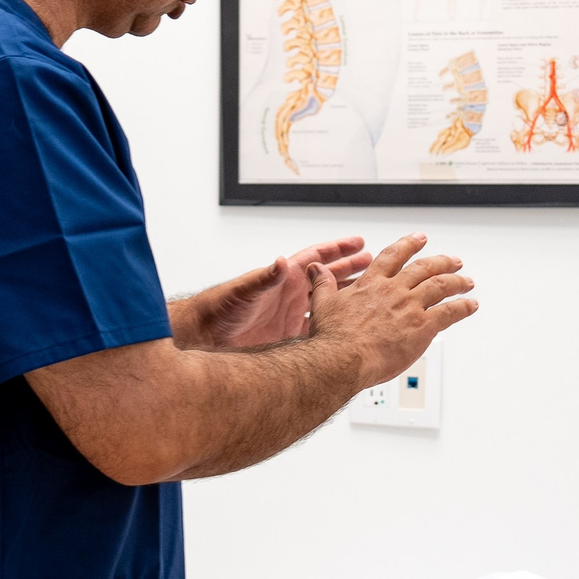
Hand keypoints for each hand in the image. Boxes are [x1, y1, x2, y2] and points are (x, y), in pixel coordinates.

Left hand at [181, 236, 371, 349]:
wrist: (206, 336)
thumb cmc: (219, 309)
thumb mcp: (244, 291)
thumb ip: (263, 277)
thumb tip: (279, 262)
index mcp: (282, 278)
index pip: (315, 257)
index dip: (337, 249)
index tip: (358, 242)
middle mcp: (288, 294)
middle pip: (326, 277)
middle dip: (350, 268)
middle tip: (372, 263)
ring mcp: (289, 314)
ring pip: (325, 302)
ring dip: (345, 295)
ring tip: (367, 290)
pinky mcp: (288, 336)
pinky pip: (317, 328)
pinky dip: (332, 324)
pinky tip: (347, 325)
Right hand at [306, 233, 476, 385]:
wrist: (343, 358)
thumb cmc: (333, 338)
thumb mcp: (323, 304)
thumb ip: (323, 284)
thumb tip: (315, 270)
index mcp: (372, 284)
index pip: (394, 256)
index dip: (408, 245)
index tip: (419, 238)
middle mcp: (394, 291)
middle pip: (424, 268)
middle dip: (442, 261)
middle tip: (453, 260)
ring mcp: (410, 307)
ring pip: (441, 286)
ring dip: (457, 282)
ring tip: (468, 281)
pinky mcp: (422, 327)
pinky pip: (450, 312)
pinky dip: (463, 307)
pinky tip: (471, 305)